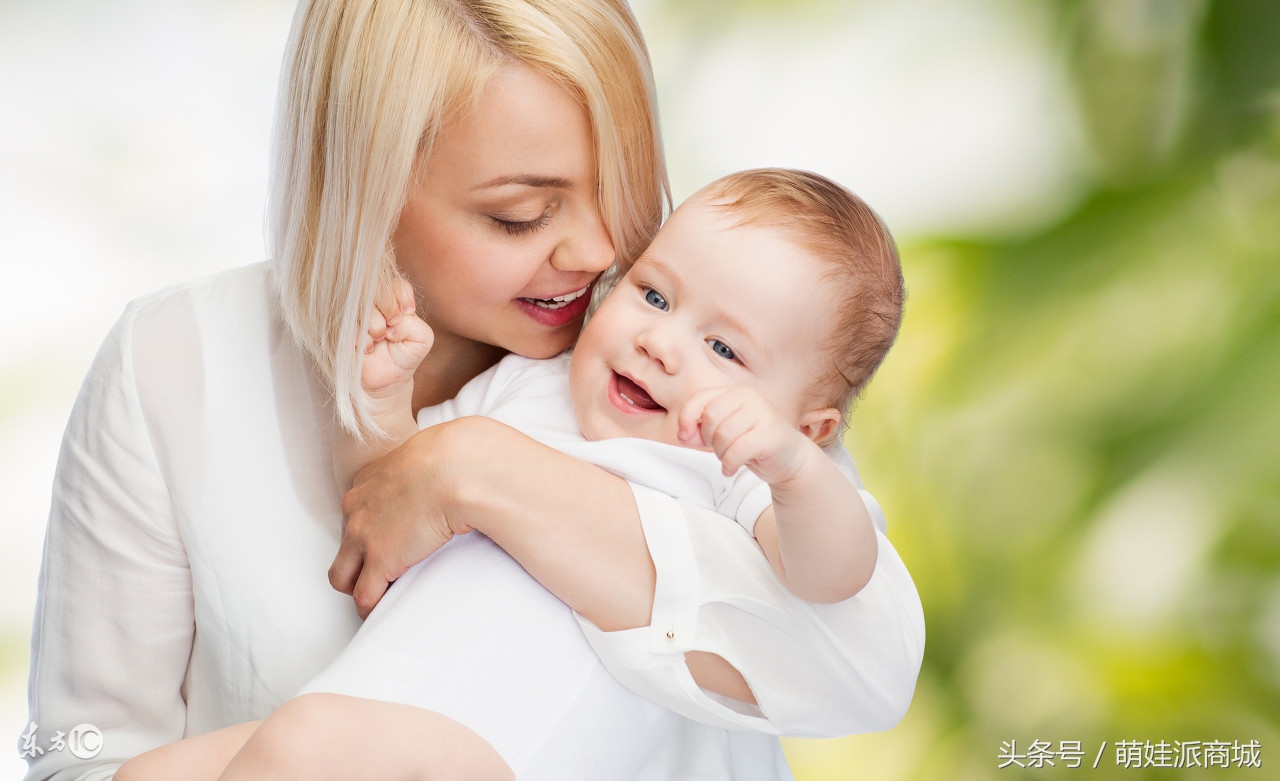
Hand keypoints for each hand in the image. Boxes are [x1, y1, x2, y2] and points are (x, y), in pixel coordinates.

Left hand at [329, 421, 473, 617]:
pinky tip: (381, 609)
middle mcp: (356, 509)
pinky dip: (370, 606)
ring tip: (377, 595)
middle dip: (357, 561)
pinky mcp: (381, 562)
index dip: (369, 532)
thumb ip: (423, 467)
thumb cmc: (454, 457)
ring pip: (342, 575)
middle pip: (343, 545)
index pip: (354, 515)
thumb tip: (444, 468)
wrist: (456, 469)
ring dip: (358, 587)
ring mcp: (364, 537)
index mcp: (367, 482)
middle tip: (379, 570)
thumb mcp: (427, 454)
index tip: (387, 539)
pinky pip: (364, 596)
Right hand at [362, 276, 433, 404]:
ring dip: (375, 327)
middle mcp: (372, 303)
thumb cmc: (406, 354)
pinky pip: (350, 327)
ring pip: (363, 307)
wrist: (388, 380)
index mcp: (393, 299)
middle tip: (391, 330)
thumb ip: (414, 324)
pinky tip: (368, 349)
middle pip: (377, 290)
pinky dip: (363, 340)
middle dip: (388, 310)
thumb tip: (392, 323)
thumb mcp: (422, 340)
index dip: (401, 298)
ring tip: (379, 340)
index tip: (407, 314)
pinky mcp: (342, 330)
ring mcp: (355, 315)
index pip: (396, 284)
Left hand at [677, 386, 807, 483]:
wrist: (788, 458)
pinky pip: (738, 450)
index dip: (686, 418)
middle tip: (719, 449)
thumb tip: (684, 435)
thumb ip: (699, 432)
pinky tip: (731, 468)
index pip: (699, 398)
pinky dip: (729, 464)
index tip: (684, 437)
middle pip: (710, 417)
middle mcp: (749, 397)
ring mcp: (762, 414)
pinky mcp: (771, 435)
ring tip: (728, 458)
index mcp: (734, 393)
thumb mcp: (721, 434)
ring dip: (720, 453)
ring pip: (723, 434)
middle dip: (708, 439)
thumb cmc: (751, 443)